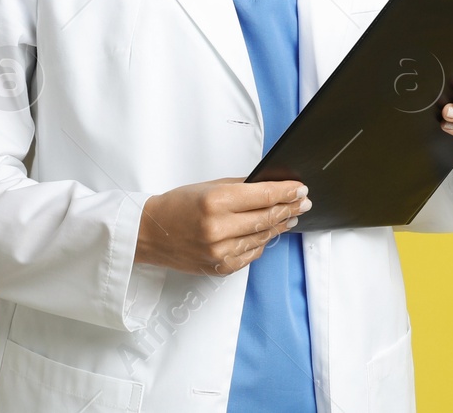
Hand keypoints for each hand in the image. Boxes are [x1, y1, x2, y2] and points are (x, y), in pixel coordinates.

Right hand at [135, 177, 310, 275]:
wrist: (149, 234)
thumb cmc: (177, 206)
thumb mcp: (209, 186)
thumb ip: (241, 187)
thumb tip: (272, 186)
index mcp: (216, 202)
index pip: (263, 196)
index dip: (286, 192)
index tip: (300, 189)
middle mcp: (218, 228)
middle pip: (267, 218)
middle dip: (289, 208)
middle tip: (303, 202)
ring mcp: (219, 251)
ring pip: (262, 237)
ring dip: (279, 226)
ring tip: (291, 217)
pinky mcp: (220, 267)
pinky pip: (251, 254)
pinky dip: (261, 242)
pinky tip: (268, 233)